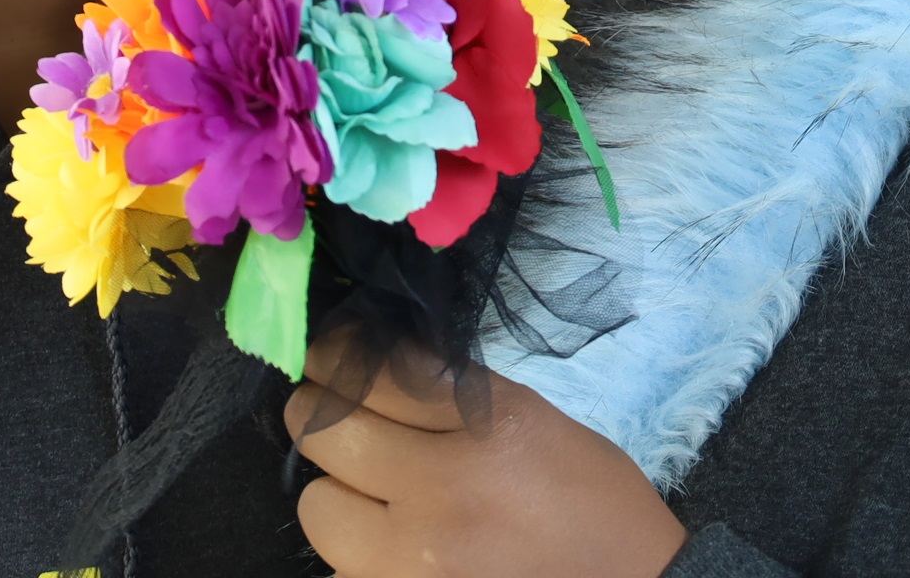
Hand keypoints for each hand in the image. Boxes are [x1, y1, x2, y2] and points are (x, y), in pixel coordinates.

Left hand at [286, 331, 686, 577]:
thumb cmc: (590, 498)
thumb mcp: (535, 419)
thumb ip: (455, 394)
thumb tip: (375, 366)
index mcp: (492, 427)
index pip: (378, 371)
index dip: (338, 352)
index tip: (330, 352)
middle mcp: (447, 490)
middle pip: (328, 433)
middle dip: (320, 415)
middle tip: (330, 413)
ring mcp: (418, 560)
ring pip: (319, 508)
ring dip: (333, 491)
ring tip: (362, 489)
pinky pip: (340, 569)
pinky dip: (353, 551)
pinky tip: (384, 539)